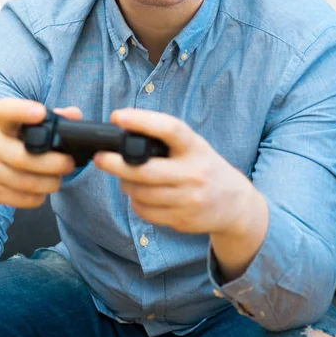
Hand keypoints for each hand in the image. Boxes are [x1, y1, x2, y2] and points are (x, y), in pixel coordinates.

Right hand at [0, 98, 82, 208]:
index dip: (22, 110)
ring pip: (27, 183)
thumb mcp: (16, 128)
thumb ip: (48, 119)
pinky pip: (23, 199)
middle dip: (54, 163)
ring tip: (58, 178)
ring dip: (50, 183)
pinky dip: (38, 197)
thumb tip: (74, 114)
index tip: (41, 113)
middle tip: (69, 163)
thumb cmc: (2, 144)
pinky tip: (40, 190)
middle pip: (25, 157)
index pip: (5, 111)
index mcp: (0, 123)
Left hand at [93, 108, 253, 234]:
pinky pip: (146, 211)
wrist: (236, 204)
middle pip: (144, 171)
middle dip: (115, 164)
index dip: (142, 121)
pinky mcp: (182, 220)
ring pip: (141, 193)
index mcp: (195, 147)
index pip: (169, 129)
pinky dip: (136, 202)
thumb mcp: (194, 147)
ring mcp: (189, 200)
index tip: (118, 116)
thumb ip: (167, 141)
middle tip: (100, 157)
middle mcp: (194, 173)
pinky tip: (140, 194)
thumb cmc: (205, 167)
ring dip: (125, 184)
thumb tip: (125, 135)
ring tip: (125, 176)